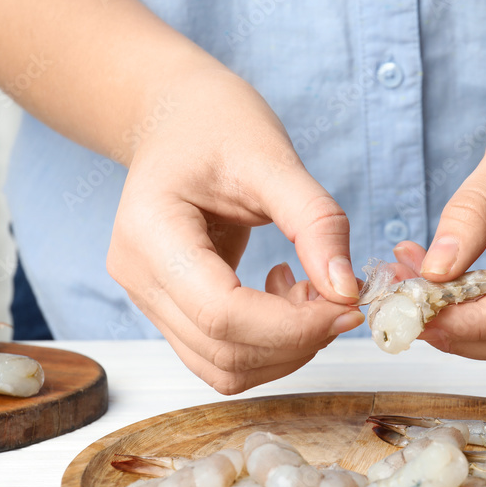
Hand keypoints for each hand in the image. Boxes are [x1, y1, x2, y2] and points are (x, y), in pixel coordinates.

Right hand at [107, 67, 363, 393]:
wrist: (175, 118)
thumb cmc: (216, 124)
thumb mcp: (273, 158)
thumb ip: (316, 223)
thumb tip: (348, 291)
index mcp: (150, 233)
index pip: (222, 314)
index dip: (292, 326)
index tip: (347, 305)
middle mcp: (138, 278)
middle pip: (223, 351)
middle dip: (297, 340)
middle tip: (340, 298)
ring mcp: (148, 300)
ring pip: (223, 368)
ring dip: (285, 350)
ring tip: (311, 292)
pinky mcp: (171, 311)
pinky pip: (222, 355)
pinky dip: (269, 344)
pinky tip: (286, 296)